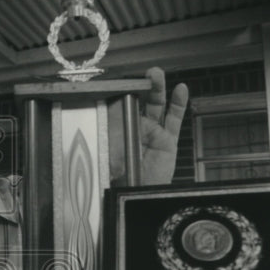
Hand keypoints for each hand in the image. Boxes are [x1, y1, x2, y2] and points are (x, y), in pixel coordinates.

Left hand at [108, 67, 188, 185]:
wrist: (135, 196)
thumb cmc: (117, 178)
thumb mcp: (105, 155)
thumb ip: (102, 139)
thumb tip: (88, 124)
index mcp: (116, 127)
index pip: (117, 101)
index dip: (120, 89)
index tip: (119, 79)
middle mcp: (134, 126)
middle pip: (138, 98)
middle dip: (139, 84)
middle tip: (141, 74)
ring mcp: (152, 132)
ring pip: (156, 105)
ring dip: (157, 88)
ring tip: (157, 74)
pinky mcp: (167, 140)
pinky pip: (174, 119)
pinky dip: (178, 103)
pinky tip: (181, 89)